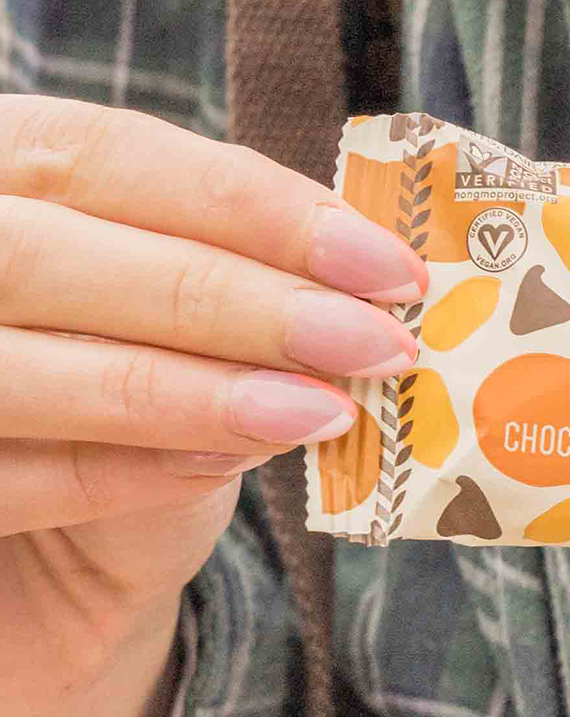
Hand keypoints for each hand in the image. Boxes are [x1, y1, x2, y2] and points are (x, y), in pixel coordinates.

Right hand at [0, 95, 424, 716]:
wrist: (34, 562)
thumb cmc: (114, 394)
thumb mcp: (170, 309)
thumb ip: (229, 267)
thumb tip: (369, 273)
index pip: (101, 153)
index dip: (250, 204)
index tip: (384, 264)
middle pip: (52, 255)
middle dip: (229, 299)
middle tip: (371, 344)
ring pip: (23, 369)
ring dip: (191, 391)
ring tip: (321, 413)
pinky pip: (9, 478)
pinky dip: (129, 469)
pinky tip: (228, 466)